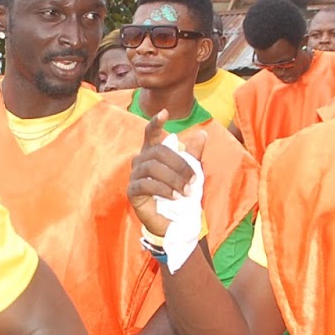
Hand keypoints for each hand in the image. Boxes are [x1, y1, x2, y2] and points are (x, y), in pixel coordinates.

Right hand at [127, 113, 206, 237]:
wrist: (173, 222)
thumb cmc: (180, 195)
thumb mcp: (190, 173)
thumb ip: (193, 154)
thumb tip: (202, 133)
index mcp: (152, 154)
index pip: (150, 134)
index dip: (155, 122)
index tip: (165, 112)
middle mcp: (141, 162)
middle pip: (158, 151)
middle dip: (179, 164)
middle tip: (193, 181)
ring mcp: (134, 176)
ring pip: (153, 167)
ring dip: (174, 179)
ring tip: (186, 191)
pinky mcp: (132, 191)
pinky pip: (146, 184)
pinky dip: (163, 189)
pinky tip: (175, 196)